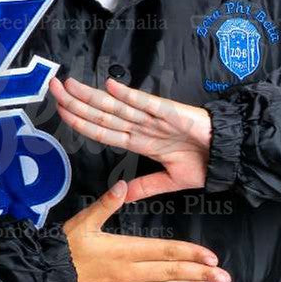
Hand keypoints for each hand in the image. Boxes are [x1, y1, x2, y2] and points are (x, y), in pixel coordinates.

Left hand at [48, 74, 211, 203]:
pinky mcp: (173, 113)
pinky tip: (112, 87)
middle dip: (76, 102)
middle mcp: (141, 126)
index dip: (80, 121)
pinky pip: (148, 104)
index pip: (102, 130)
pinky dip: (130, 96)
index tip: (60, 111)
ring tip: (70, 85)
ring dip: (93, 96)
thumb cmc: (203, 163)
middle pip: (102, 114)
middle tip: (52, 87)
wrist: (229, 155)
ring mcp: (154, 118)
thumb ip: (144, 186)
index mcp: (140, 141)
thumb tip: (122, 196)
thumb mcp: (169, 181)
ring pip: (117, 107)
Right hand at [63, 180, 231, 281]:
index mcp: (124, 250)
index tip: (211, 256)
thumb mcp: (82, 222)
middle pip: (171, 272)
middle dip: (200, 274)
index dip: (191, 253)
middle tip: (224, 278)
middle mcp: (129, 272)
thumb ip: (105, 204)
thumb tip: (124, 185)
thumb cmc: (62, 250)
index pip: (165, 251)